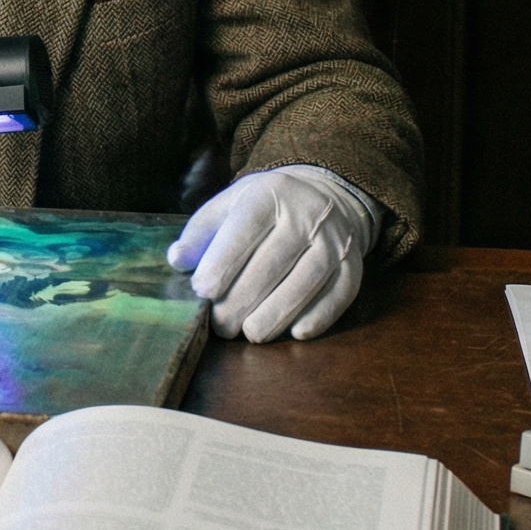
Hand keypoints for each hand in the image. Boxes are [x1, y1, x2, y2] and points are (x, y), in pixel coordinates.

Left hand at [165, 165, 377, 341]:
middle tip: (221, 326)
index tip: (202, 291)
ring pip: (306, 280)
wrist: (327, 197)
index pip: (244, 229)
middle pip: (272, 262)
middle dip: (243, 299)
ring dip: (278, 312)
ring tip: (251, 334)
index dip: (222, 262)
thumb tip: (177, 259)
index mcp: (269, 194)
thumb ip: (202, 231)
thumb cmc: (267, 207)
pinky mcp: (353, 264)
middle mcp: (306, 215)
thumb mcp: (231, 204)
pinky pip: (339, 293)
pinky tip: (296, 333)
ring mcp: (334, 240)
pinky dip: (319, 316)